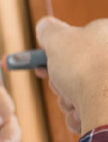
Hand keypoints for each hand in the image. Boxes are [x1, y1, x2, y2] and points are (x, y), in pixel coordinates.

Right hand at [36, 16, 107, 133]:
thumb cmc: (85, 65)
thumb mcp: (58, 38)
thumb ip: (49, 31)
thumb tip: (44, 25)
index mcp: (107, 35)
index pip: (79, 41)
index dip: (56, 54)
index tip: (40, 65)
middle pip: (76, 71)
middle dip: (61, 83)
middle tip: (58, 83)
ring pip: (80, 93)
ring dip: (67, 101)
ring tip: (72, 100)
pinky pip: (90, 112)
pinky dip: (80, 115)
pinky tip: (82, 114)